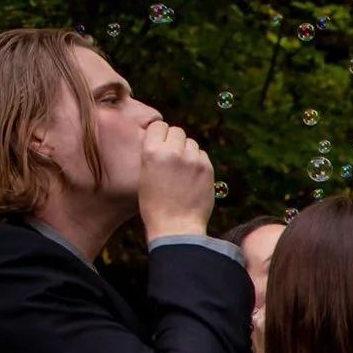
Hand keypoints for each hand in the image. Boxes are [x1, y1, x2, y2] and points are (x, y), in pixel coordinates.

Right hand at [137, 122, 216, 240]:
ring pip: (191, 143)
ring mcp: (192, 159)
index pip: (159, 126)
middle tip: (172, 158)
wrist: (176, 226)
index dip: (160, 134)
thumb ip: (155, 153)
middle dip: (174, 141)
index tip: (160, 144)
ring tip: (181, 170)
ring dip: (187, 151)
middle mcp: (173, 151)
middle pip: (177, 131)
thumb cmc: (154, 203)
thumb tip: (167, 139)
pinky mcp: (207, 168)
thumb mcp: (144, 174)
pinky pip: (202, 155)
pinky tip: (192, 177)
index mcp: (151, 151)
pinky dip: (198, 162)